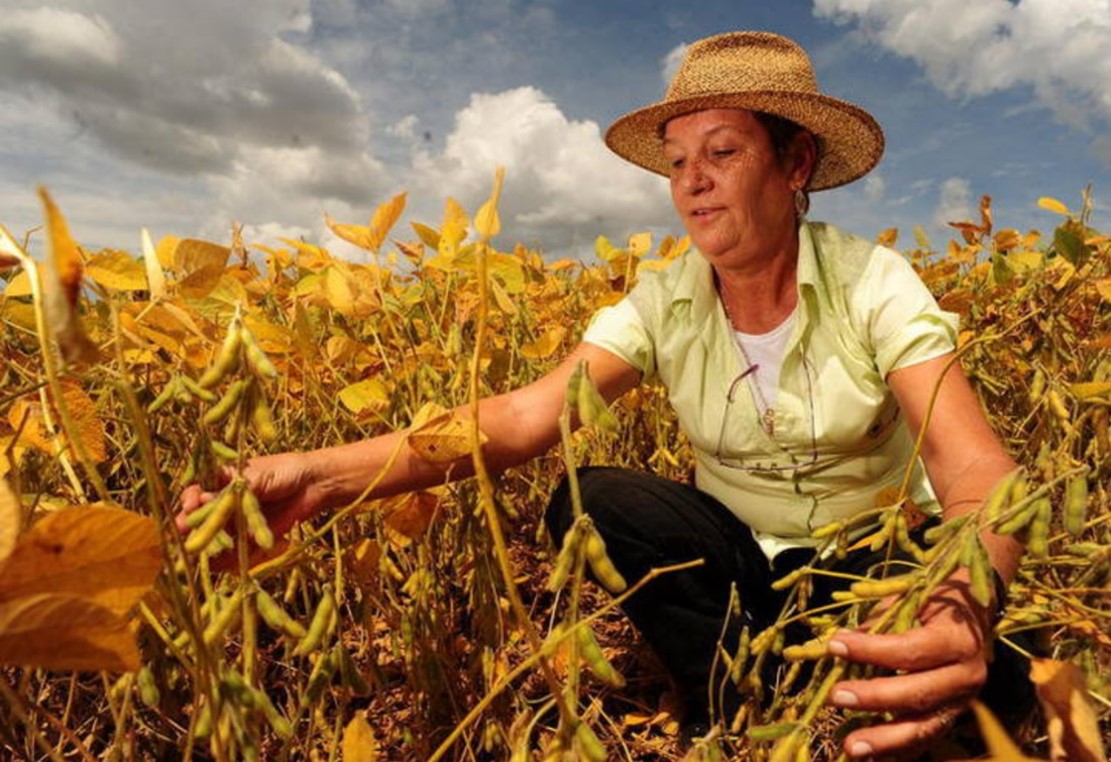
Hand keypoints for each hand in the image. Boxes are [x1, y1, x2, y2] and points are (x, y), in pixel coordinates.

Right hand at [176, 451, 330, 558]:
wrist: (313, 485)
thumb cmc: (284, 471)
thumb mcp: (255, 477)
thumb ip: (231, 491)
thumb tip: (202, 499)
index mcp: (222, 480)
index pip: (196, 490)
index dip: (190, 498)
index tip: (192, 503)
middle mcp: (225, 501)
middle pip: (200, 516)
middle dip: (191, 522)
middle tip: (184, 529)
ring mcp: (236, 520)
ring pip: (213, 535)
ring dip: (205, 541)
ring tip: (199, 547)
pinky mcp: (249, 537)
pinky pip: (231, 550)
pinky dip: (223, 557)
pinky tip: (216, 560)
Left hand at [826, 574, 990, 759]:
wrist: (972, 615)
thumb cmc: (932, 603)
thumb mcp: (908, 601)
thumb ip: (877, 624)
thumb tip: (838, 644)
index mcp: (957, 640)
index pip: (911, 650)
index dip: (871, 650)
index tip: (835, 645)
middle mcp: (967, 675)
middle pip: (918, 694)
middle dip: (874, 698)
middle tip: (836, 697)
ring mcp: (963, 702)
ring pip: (924, 727)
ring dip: (885, 740)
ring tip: (851, 748)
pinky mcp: (953, 718)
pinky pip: (925, 740)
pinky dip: (898, 752)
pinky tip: (871, 759)